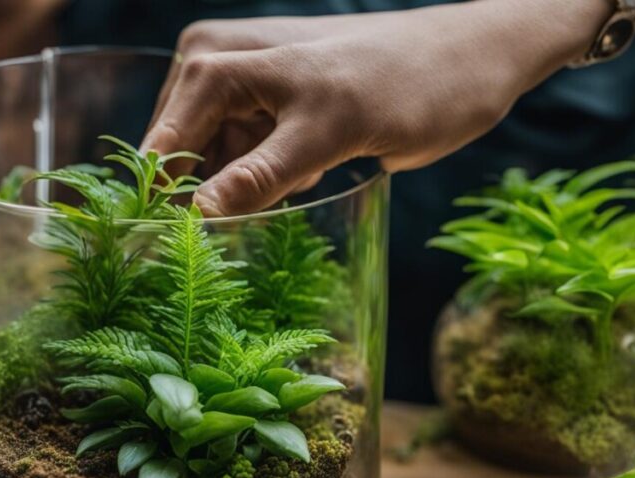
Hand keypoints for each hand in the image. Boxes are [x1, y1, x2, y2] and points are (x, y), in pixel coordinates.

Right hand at [141, 0, 610, 216]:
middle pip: (184, 163)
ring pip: (216, 170)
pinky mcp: (273, 115)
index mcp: (213, 63)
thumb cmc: (409, 83)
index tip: (176, 259)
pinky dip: (273, 185)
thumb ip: (262, 174)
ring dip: (249, 195)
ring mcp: (245, 95)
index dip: (165, 205)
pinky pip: (247, 166)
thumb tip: (196, 217)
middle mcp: (217, 72)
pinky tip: (317, 173)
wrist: (471, 62)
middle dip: (215, 199)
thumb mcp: (333, 130)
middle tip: (268, 213)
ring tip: (306, 180)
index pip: (162, 148)